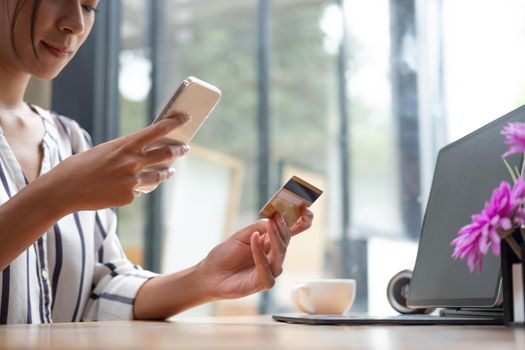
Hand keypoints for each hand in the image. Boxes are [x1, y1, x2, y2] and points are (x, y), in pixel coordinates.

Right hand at [47, 115, 190, 210]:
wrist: (64, 190)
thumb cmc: (82, 166)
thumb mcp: (105, 151)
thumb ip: (127, 152)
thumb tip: (148, 155)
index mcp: (125, 145)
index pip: (157, 130)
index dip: (174, 123)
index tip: (186, 118)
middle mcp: (133, 161)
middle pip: (166, 153)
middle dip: (179, 150)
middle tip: (185, 147)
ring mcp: (133, 181)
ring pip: (160, 175)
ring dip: (167, 172)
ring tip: (171, 170)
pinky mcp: (130, 197)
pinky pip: (141, 191)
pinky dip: (138, 188)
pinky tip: (129, 187)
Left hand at [196, 208, 313, 299]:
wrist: (210, 274)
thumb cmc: (225, 254)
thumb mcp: (242, 234)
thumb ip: (259, 227)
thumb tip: (274, 220)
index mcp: (271, 242)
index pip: (292, 232)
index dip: (302, 221)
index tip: (306, 209)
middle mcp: (274, 256)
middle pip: (287, 240)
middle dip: (284, 226)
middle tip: (278, 215)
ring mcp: (271, 270)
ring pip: (280, 252)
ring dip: (275, 236)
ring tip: (269, 224)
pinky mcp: (264, 282)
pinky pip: (266, 267)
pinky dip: (259, 251)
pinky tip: (254, 239)